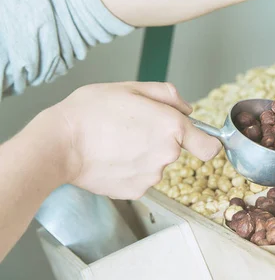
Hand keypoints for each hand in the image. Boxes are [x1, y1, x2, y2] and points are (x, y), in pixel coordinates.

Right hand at [51, 82, 221, 198]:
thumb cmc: (91, 111)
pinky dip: (130, 170)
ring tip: (116, 142)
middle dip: (161, 139)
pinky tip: (111, 158)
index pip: (210, 146)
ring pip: (157, 164)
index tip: (197, 139)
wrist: (59, 144)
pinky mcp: (135, 191)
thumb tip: (188, 109)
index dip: (206, 142)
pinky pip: (141, 178)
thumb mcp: (131, 87)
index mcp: (172, 126)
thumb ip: (168, 95)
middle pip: (177, 150)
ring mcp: (151, 176)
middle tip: (132, 128)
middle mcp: (167, 154)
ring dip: (144, 154)